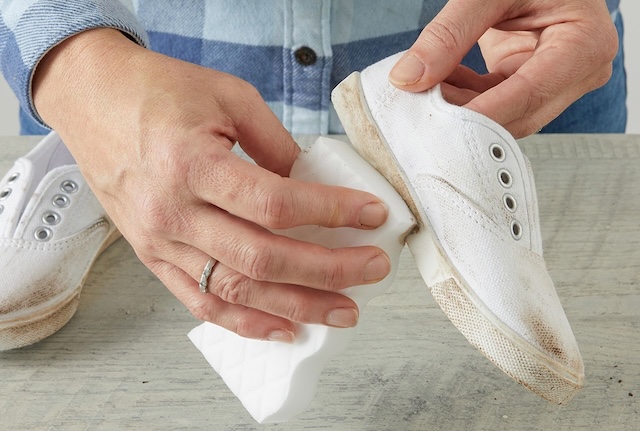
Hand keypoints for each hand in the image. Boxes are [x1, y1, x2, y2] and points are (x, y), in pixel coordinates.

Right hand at [32, 29, 390, 341]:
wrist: (91, 99)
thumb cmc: (158, 91)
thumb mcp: (227, 97)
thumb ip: (274, 144)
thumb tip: (312, 184)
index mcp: (192, 165)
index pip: (275, 204)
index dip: (331, 212)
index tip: (373, 215)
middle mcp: (173, 212)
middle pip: (262, 258)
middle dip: (327, 271)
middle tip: (373, 270)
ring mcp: (159, 241)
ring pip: (236, 289)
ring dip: (295, 307)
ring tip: (342, 311)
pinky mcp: (152, 256)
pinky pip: (200, 300)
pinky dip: (244, 321)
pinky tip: (283, 328)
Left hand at [389, 0, 617, 137]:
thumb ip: (449, 33)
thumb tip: (409, 78)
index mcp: (585, 45)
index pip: (529, 95)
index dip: (482, 114)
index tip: (439, 124)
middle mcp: (578, 72)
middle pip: (518, 116)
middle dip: (466, 116)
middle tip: (418, 109)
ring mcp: (555, 81)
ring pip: (501, 116)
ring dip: (459, 107)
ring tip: (423, 91)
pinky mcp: (530, 82)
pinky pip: (492, 102)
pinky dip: (461, 95)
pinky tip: (437, 82)